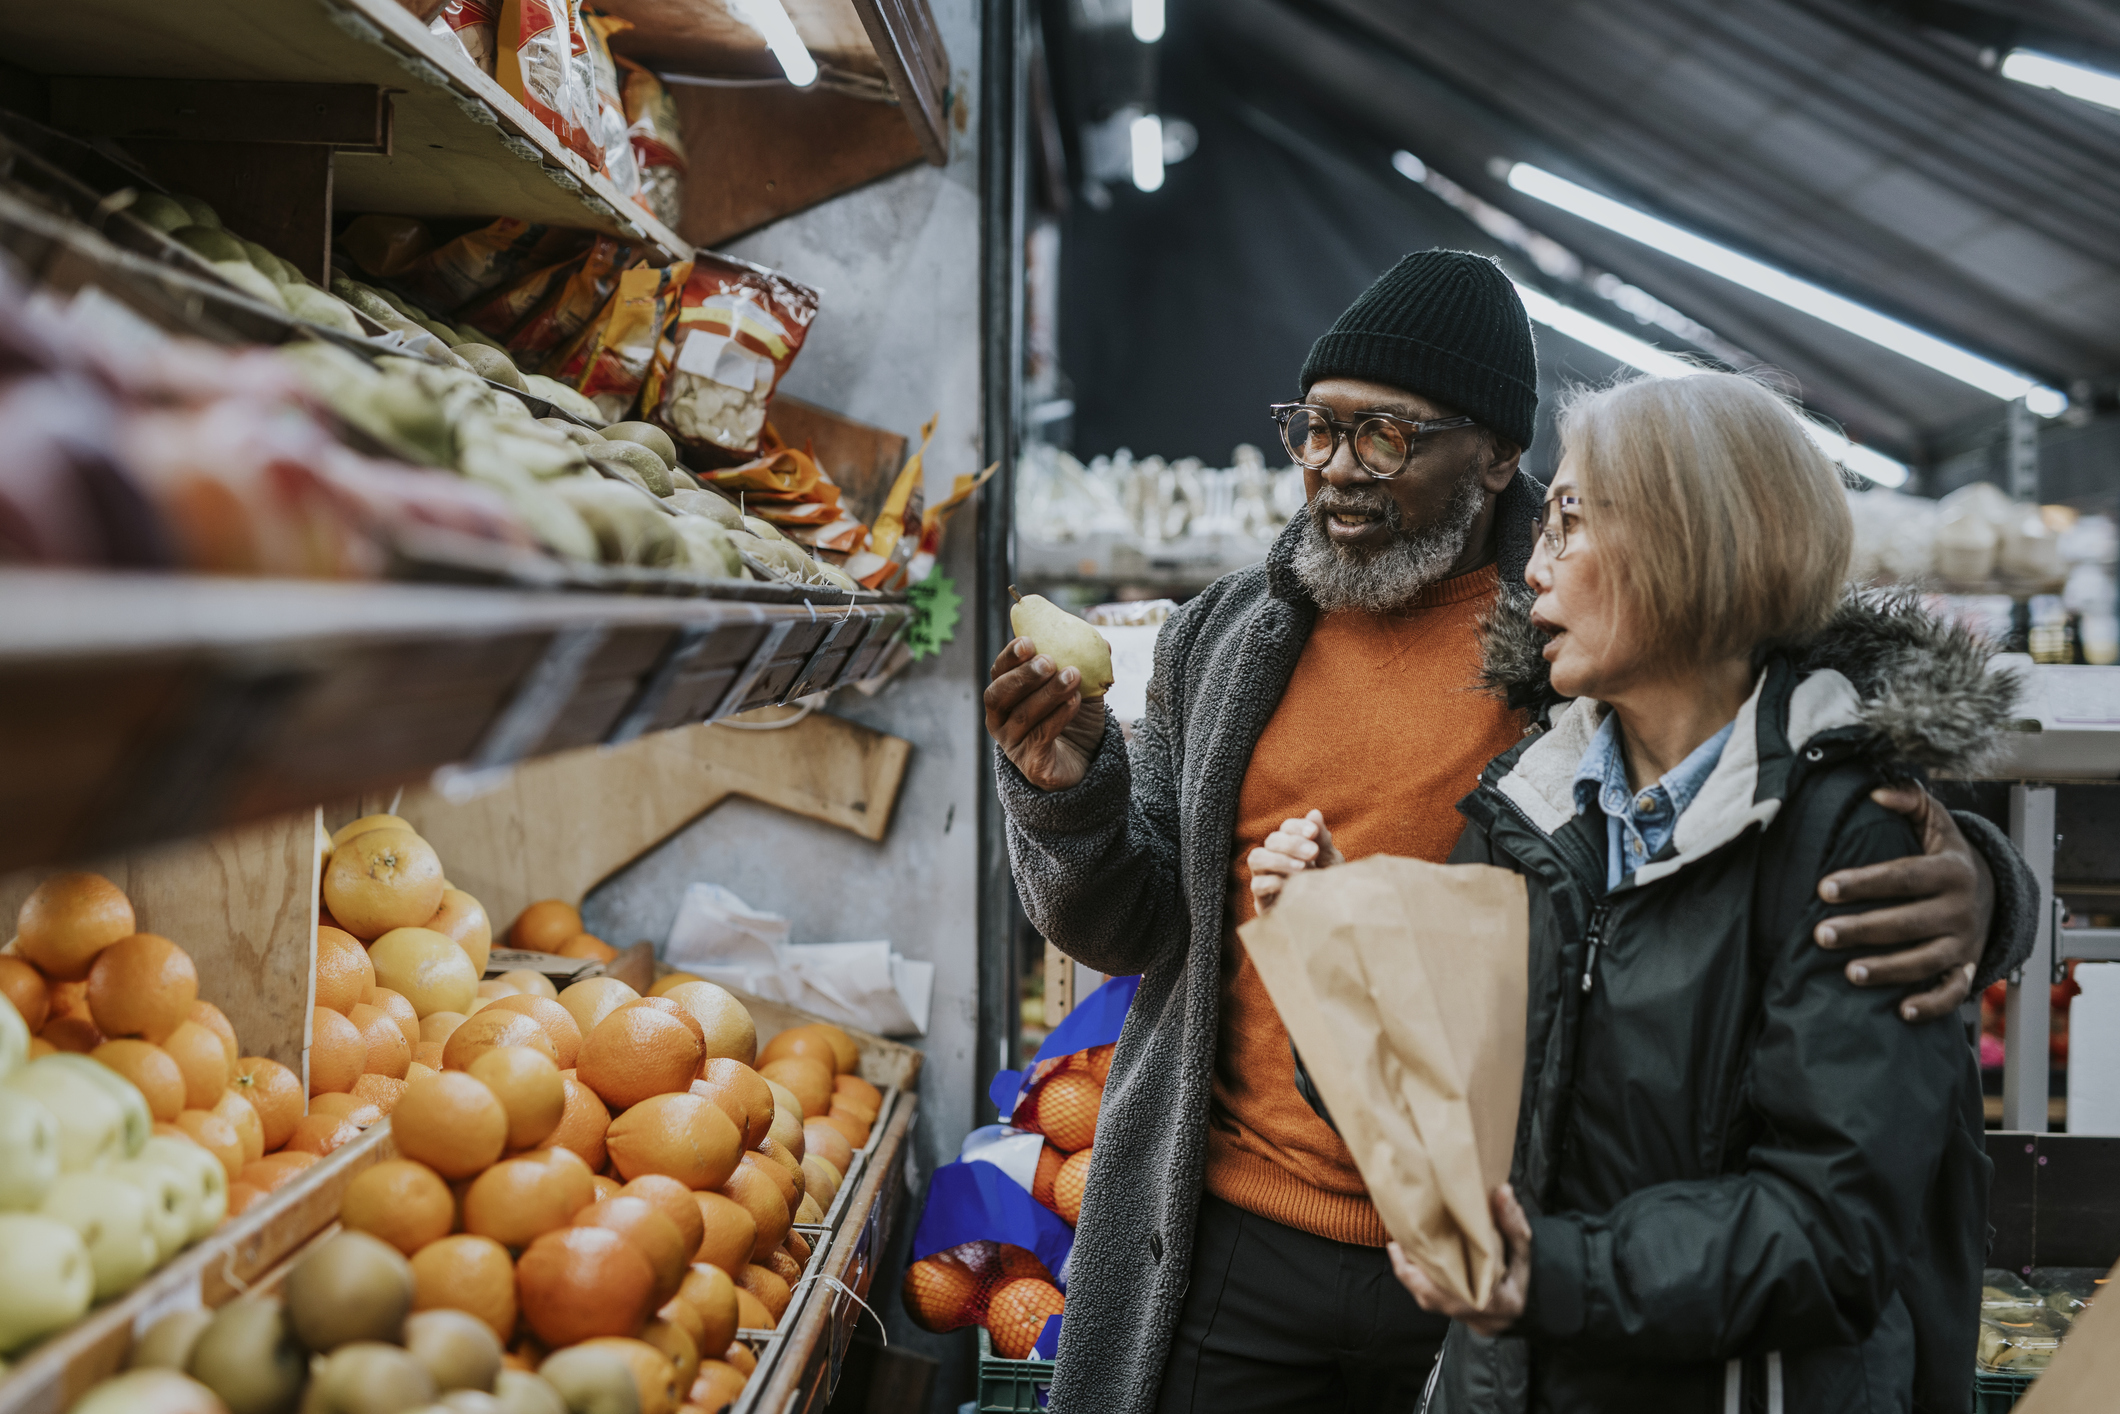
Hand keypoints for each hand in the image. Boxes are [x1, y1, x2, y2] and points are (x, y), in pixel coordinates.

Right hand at [985, 637, 1106, 791]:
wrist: (1087, 760)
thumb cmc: (1075, 720)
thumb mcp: (1081, 687)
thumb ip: (1086, 666)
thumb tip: (1101, 644)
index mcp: (1005, 697)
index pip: (998, 673)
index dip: (1009, 656)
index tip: (1028, 641)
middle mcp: (1000, 721)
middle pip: (998, 695)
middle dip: (1023, 676)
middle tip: (1048, 661)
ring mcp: (1013, 745)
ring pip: (1023, 716)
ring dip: (1048, 693)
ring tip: (1072, 677)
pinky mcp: (1032, 765)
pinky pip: (1041, 737)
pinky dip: (1059, 716)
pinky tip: (1075, 700)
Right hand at [1248, 811, 1341, 912]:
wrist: (1331, 919)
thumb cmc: (1329, 887)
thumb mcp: (1331, 862)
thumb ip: (1322, 839)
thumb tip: (1314, 812)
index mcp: (1292, 847)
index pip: (1286, 828)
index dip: (1297, 826)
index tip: (1313, 832)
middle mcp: (1276, 859)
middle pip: (1271, 840)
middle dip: (1291, 843)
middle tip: (1313, 852)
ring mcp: (1266, 878)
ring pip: (1256, 858)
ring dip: (1278, 859)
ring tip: (1301, 868)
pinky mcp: (1263, 900)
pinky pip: (1256, 884)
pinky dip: (1272, 881)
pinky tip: (1290, 886)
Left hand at [1390, 1183, 1531, 1337]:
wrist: (1531, 1307)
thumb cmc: (1524, 1278)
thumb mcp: (1524, 1251)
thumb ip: (1513, 1225)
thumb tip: (1503, 1191)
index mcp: (1492, 1301)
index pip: (1453, 1290)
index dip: (1424, 1272)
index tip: (1407, 1246)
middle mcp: (1474, 1315)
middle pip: (1430, 1297)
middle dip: (1409, 1272)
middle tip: (1396, 1244)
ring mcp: (1464, 1319)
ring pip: (1427, 1301)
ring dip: (1410, 1276)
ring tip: (1399, 1249)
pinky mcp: (1456, 1316)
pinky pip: (1430, 1301)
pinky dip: (1418, 1282)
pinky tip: (1410, 1262)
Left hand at [1816, 785, 1993, 1022]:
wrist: (1994, 891)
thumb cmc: (1947, 855)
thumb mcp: (1936, 823)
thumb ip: (1910, 801)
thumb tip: (1876, 792)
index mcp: (1950, 871)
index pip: (1903, 877)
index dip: (1864, 883)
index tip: (1824, 887)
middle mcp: (1960, 909)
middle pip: (1908, 922)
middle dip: (1863, 929)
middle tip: (1821, 934)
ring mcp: (1964, 943)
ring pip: (1926, 961)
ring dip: (1888, 970)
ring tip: (1849, 973)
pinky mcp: (1967, 968)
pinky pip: (1952, 992)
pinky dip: (1930, 1005)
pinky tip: (1899, 1011)